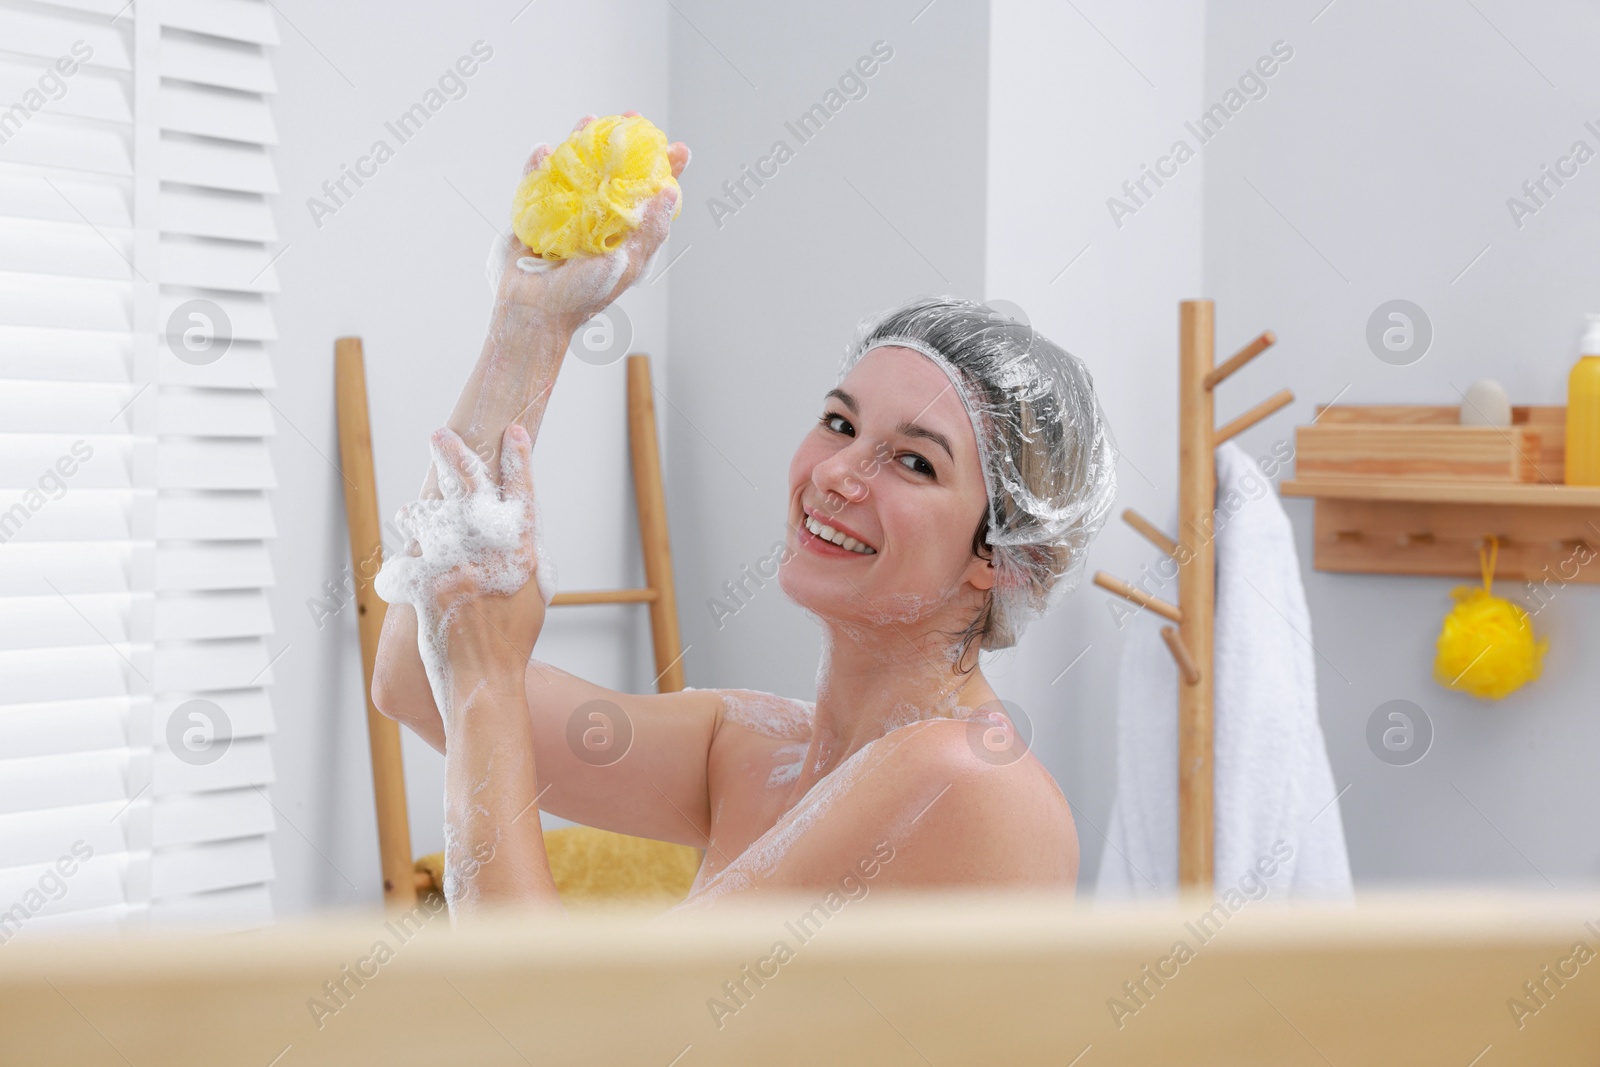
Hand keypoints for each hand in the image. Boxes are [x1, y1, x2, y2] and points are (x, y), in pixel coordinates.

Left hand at [420, 423, 546, 678]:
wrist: (484, 680)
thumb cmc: (514, 642)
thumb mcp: (536, 595)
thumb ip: (525, 557)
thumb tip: (515, 531)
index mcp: (522, 552)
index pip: (522, 494)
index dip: (520, 459)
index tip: (514, 431)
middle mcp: (488, 552)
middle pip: (471, 489)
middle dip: (456, 455)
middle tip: (441, 434)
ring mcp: (455, 565)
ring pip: (431, 515)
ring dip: (422, 507)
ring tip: (413, 507)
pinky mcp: (425, 582)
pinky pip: (409, 550)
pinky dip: (407, 542)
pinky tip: (404, 534)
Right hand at [496, 112, 689, 329]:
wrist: (532, 312)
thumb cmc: (581, 297)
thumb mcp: (626, 265)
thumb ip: (649, 231)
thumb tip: (670, 191)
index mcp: (624, 233)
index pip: (650, 196)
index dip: (666, 171)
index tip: (679, 147)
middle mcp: (598, 219)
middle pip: (615, 173)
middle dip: (624, 144)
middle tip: (632, 119)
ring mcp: (566, 214)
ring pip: (577, 170)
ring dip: (582, 142)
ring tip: (589, 120)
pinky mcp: (535, 214)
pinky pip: (537, 183)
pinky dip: (539, 165)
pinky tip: (545, 150)